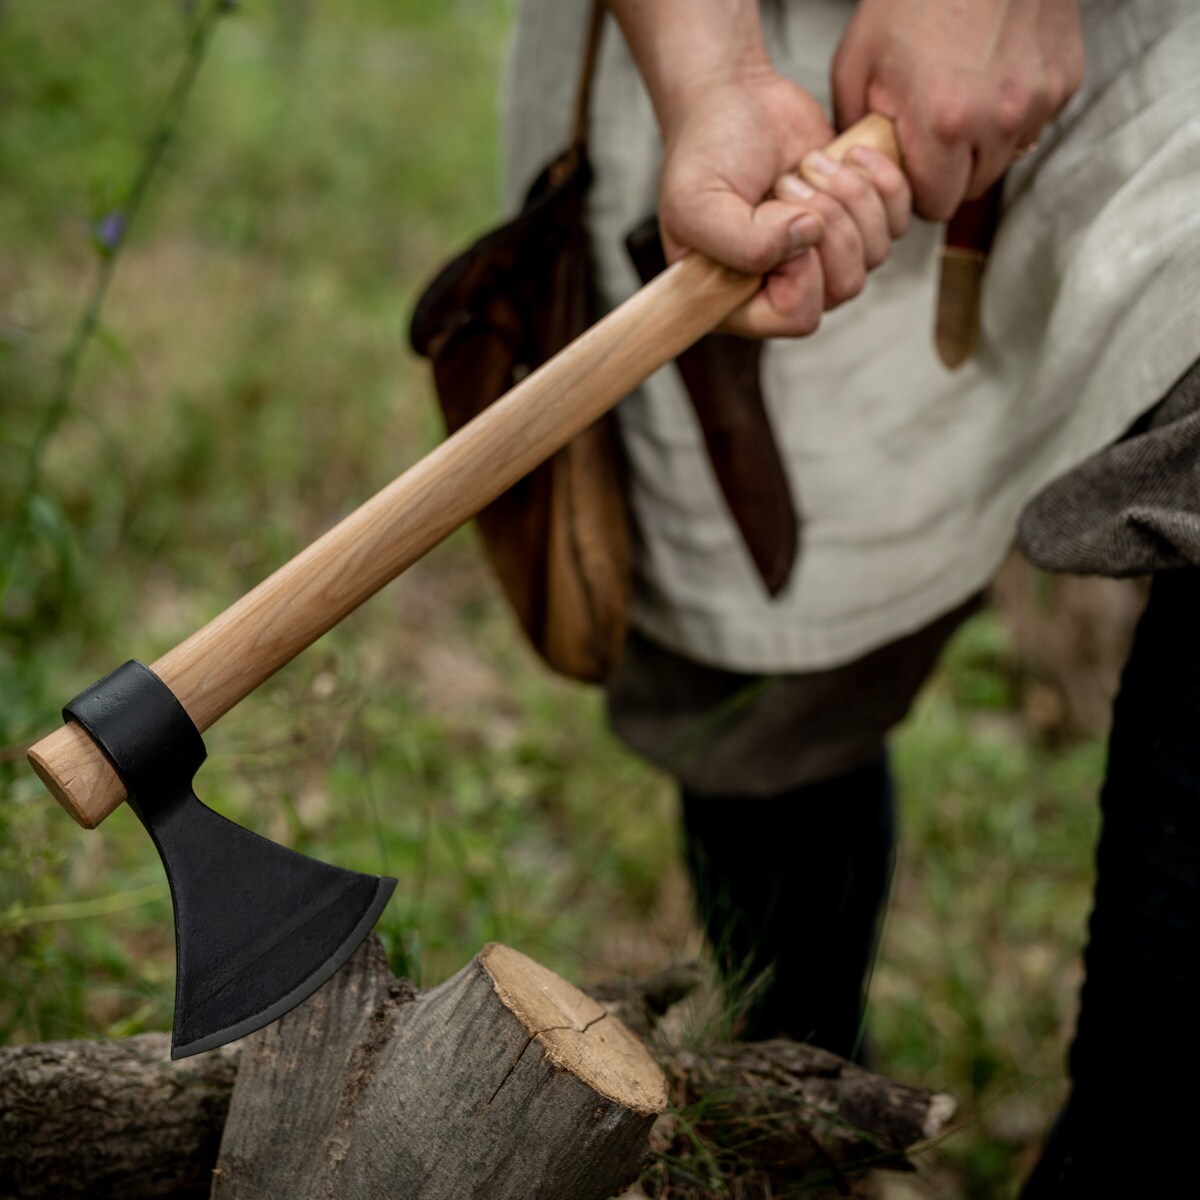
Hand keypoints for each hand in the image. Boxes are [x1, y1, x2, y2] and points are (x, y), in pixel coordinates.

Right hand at [658, 68, 910, 337]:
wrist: (734, 100)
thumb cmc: (705, 153)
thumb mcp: (697, 202)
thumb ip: (743, 243)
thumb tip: (808, 238)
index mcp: (740, 301)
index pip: (798, 315)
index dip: (800, 267)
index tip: (772, 212)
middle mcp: (786, 288)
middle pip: (844, 287)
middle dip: (827, 222)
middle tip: (787, 182)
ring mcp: (826, 259)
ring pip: (874, 255)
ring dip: (848, 196)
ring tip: (808, 165)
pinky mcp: (858, 222)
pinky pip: (897, 222)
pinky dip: (881, 180)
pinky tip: (846, 155)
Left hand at [833, 0, 1084, 220]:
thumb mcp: (857, 62)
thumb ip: (853, 129)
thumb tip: (856, 171)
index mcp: (943, 124)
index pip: (935, 207)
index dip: (918, 193)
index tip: (909, 167)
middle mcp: (998, 121)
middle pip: (972, 189)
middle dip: (949, 173)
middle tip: (930, 132)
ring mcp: (1038, 101)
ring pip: (1005, 158)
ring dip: (982, 145)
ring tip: (960, 97)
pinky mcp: (1065, 80)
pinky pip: (1033, 122)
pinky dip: (1012, 111)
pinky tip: (991, 73)